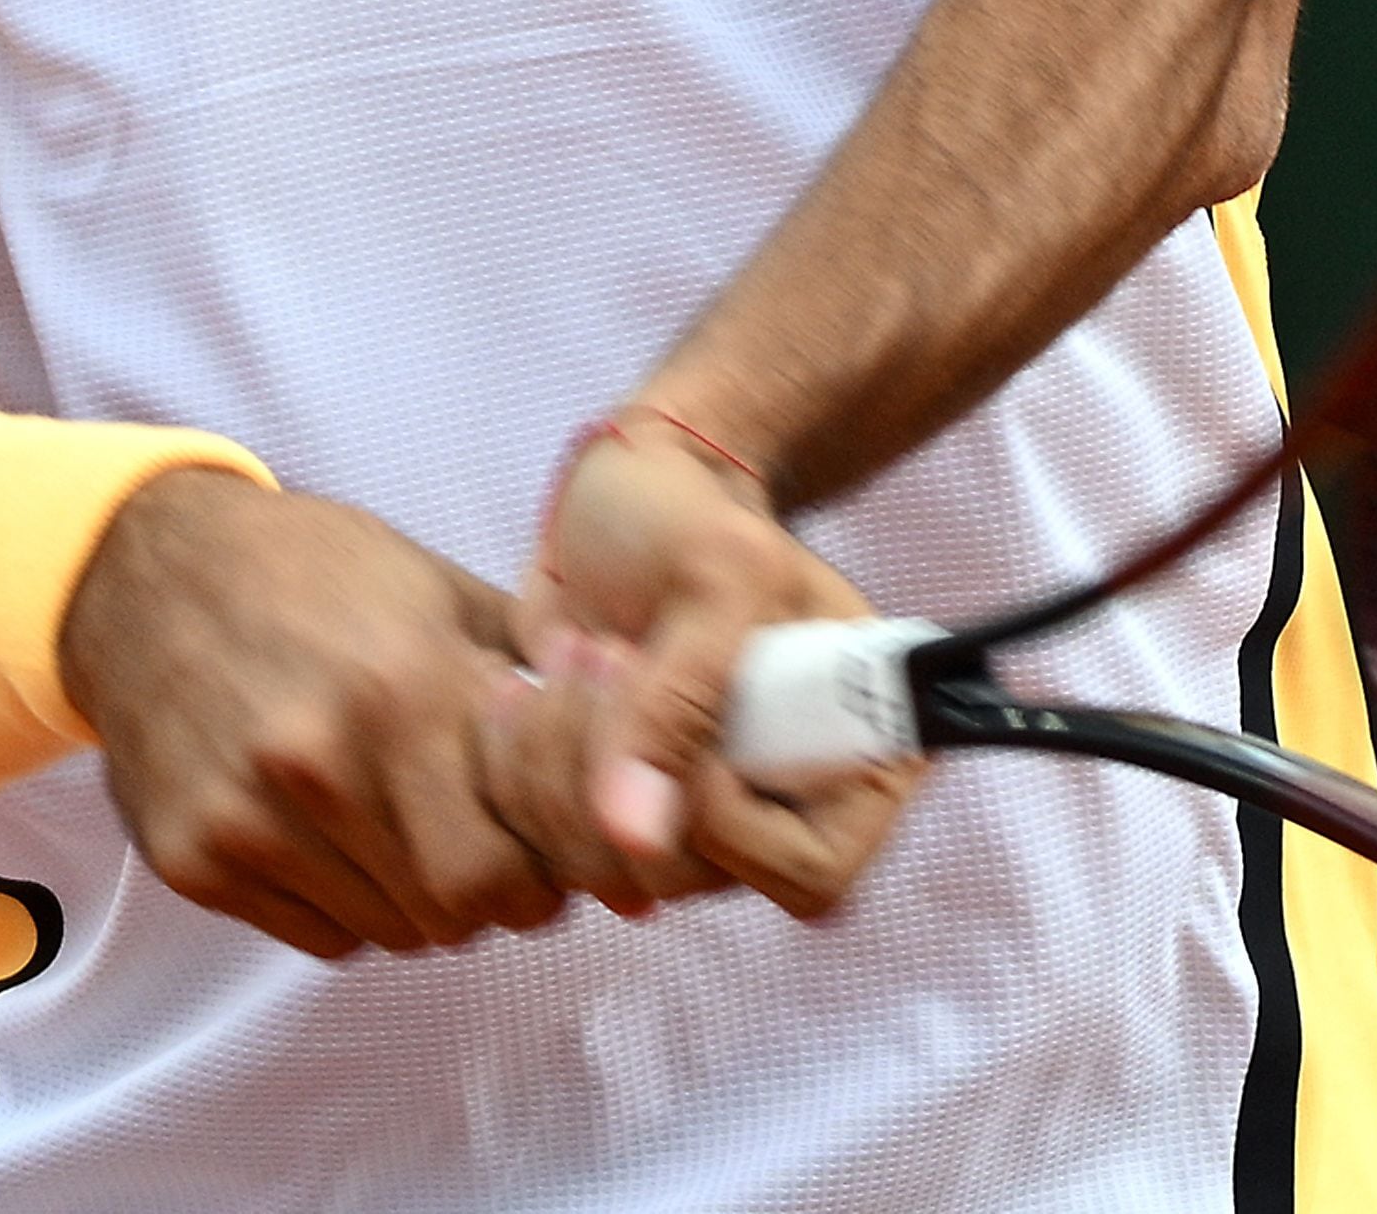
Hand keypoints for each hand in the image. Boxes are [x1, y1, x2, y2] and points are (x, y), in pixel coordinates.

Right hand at [61, 468, 576, 959]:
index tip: (550, 849)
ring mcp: (247, 819)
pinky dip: (349, 907)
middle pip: (452, 912)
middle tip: (492, 853)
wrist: (141, 574)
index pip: (511, 865)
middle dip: (493, 896)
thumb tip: (634, 745)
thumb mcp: (433, 589)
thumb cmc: (308, 572)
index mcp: (402, 689)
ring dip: (420, 900)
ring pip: (389, 932)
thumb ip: (529, 675)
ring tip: (408, 827)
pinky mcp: (193, 858)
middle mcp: (320, 764)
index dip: (548, 870)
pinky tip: (340, 837)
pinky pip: (316, 936)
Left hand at [507, 417, 921, 920]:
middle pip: (691, 880)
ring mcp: (694, 824)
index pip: (811, 875)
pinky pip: (549, 850)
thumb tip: (636, 837)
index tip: (673, 716)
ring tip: (570, 654)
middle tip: (604, 653)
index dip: (729, 824)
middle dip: (620, 768)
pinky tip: (525, 688)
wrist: (625, 497)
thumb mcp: (714, 576)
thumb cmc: (697, 520)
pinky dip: (517, 771)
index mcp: (859, 761)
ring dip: (558, 763)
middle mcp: (780, 812)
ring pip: (609, 873)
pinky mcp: (611, 811)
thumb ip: (685, 702)